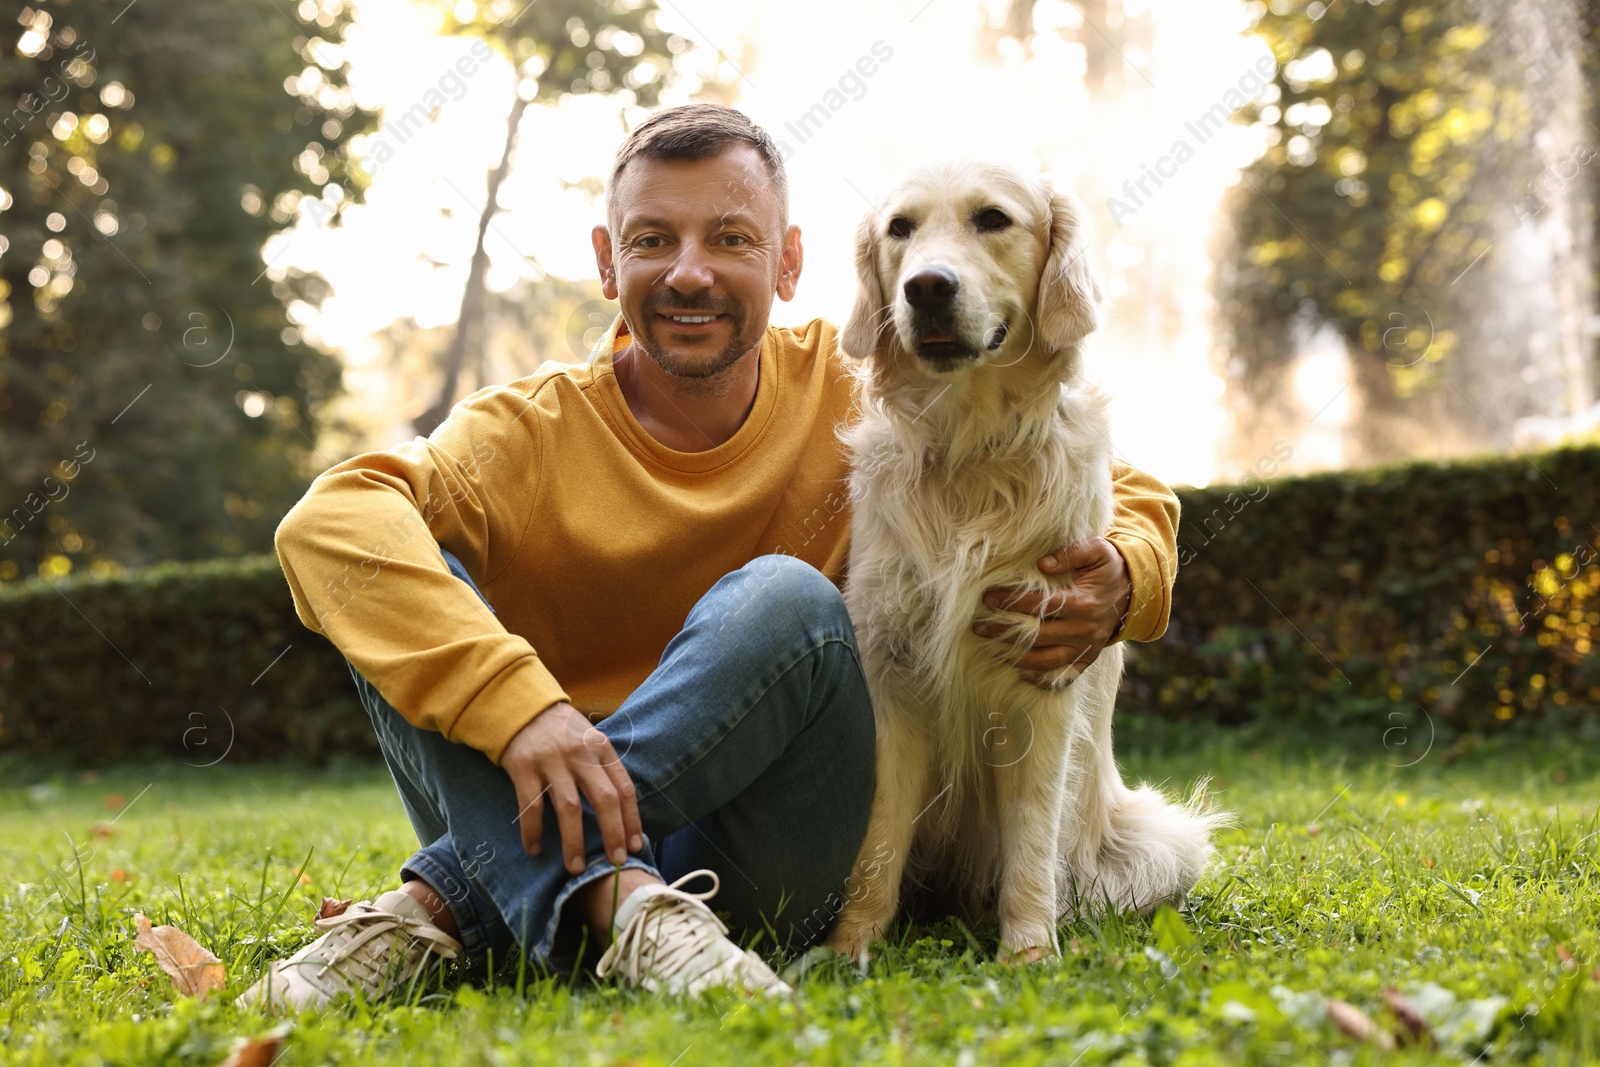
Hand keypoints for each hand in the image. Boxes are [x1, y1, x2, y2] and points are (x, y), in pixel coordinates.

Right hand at [501, 701, 642, 873]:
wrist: (519, 705)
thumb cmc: (559, 730)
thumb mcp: (589, 739)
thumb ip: (603, 767)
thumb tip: (621, 812)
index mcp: (601, 748)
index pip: (624, 788)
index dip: (632, 820)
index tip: (635, 846)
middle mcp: (581, 754)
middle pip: (604, 799)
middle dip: (612, 834)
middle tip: (614, 862)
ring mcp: (552, 761)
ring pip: (569, 808)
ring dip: (574, 842)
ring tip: (576, 868)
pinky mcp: (524, 767)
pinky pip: (532, 807)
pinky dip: (533, 832)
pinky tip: (535, 849)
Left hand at [972, 537, 1131, 685]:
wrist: (1133, 590)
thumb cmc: (1108, 567)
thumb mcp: (1096, 550)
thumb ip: (1070, 553)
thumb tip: (1042, 563)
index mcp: (1084, 604)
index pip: (1040, 606)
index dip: (1012, 602)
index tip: (988, 598)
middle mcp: (1084, 631)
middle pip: (1036, 636)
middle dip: (1004, 632)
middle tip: (978, 627)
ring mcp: (1086, 648)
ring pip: (1045, 661)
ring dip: (1015, 657)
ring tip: (991, 647)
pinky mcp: (1088, 659)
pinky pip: (1064, 677)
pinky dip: (1042, 679)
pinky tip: (1021, 673)